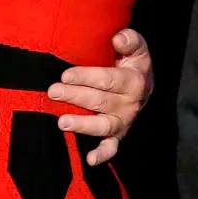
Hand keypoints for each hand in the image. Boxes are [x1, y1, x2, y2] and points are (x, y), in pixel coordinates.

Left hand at [48, 29, 152, 165]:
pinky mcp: (119, 134)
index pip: (108, 80)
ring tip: (61, 122)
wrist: (144, 83)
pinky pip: (112, 147)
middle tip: (53, 92)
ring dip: (82, 125)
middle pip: (100, 102)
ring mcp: (123, 121)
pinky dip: (103, 154)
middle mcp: (130, 104)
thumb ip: (130, 40)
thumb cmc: (132, 62)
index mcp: (133, 81)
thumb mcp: (137, 48)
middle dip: (75, 97)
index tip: (65, 75)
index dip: (86, 77)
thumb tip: (118, 38)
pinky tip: (90, 160)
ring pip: (103, 126)